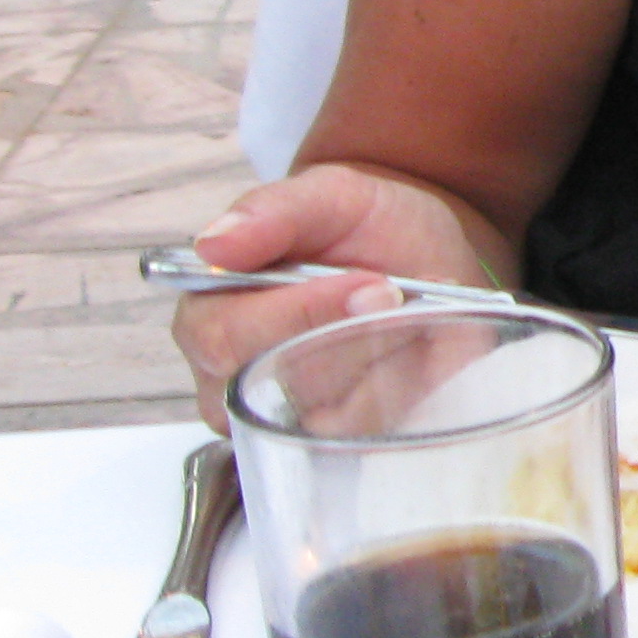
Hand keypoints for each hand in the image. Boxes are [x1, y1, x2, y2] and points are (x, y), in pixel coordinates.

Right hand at [171, 165, 501, 432]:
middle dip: (354, 336)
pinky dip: (407, 382)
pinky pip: (370, 429)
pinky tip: (415, 346)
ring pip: (327, 415)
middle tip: (399, 296)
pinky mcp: (333, 440)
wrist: (427, 257)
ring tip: (410, 312)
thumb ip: (273, 211)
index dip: (303, 312)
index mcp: (210, 310)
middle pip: (274, 385)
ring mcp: (279, 417)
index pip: (226, 336)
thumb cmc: (365, 229)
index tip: (371, 283)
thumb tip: (213, 244)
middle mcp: (229, 376)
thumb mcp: (332, 197)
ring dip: (387, 357)